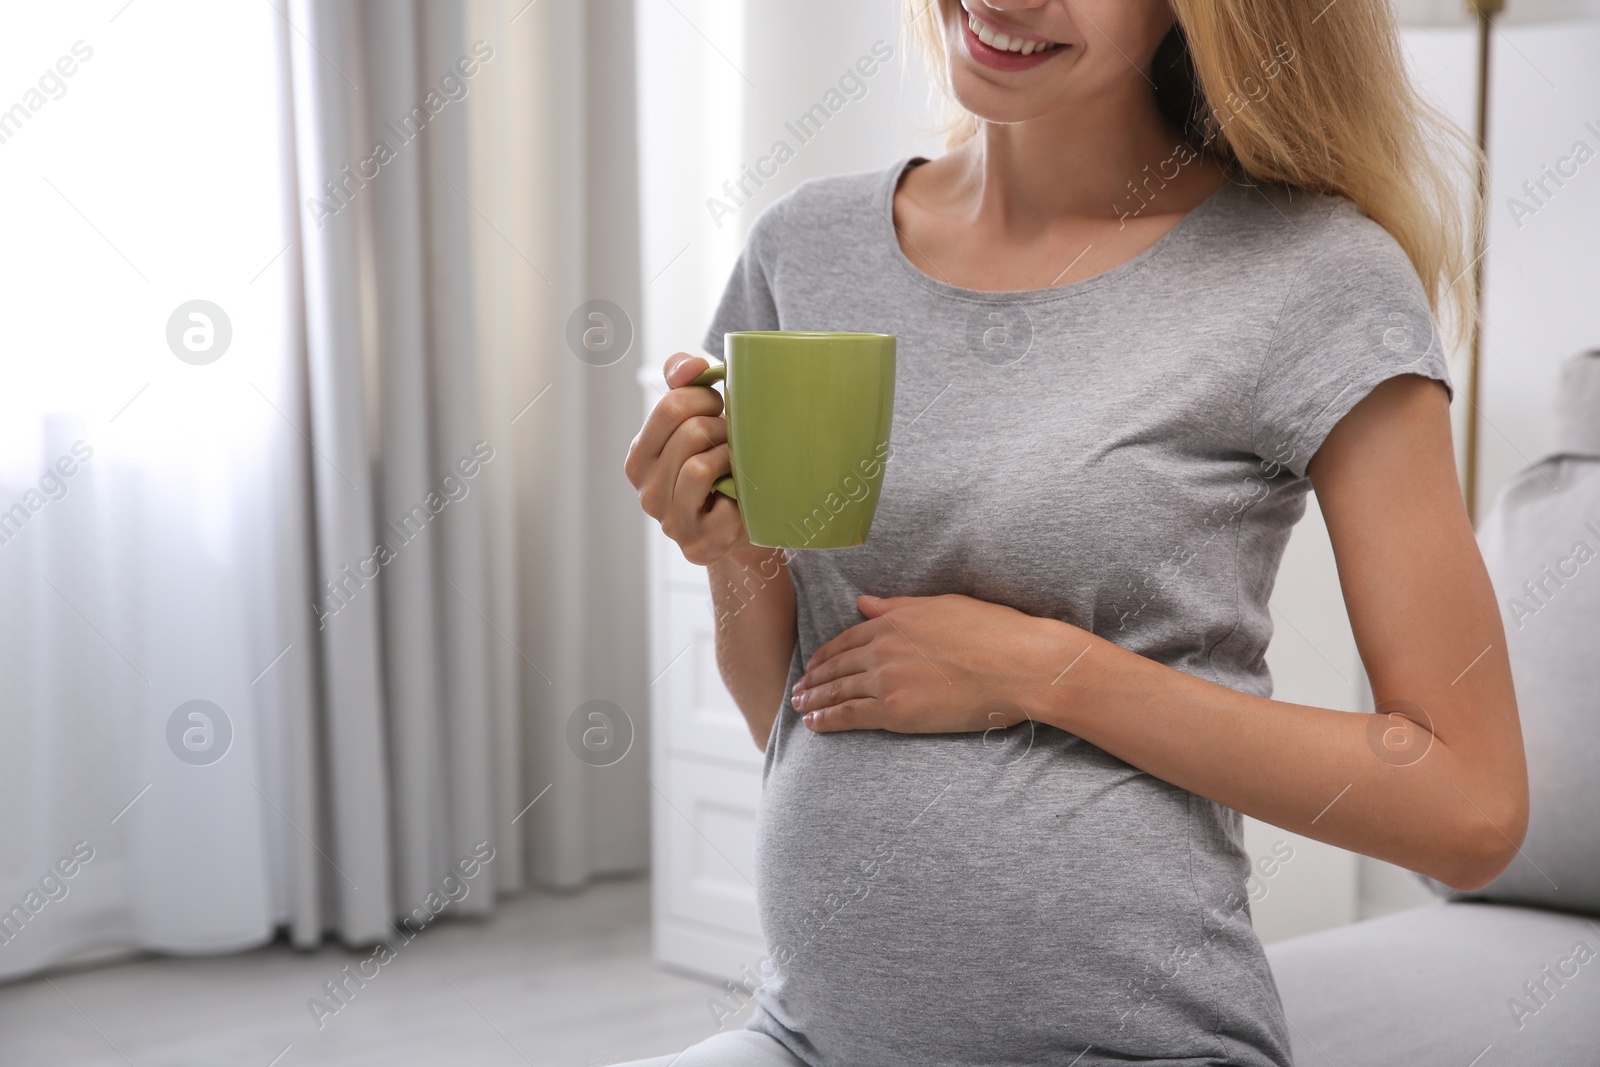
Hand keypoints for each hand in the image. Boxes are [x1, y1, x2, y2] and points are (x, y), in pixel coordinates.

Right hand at [624, 353, 750, 565]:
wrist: (746, 523)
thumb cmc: (720, 464)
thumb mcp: (695, 418)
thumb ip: (682, 381)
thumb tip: (693, 365)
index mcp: (639, 458)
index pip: (670, 406)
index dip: (705, 396)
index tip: (720, 406)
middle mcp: (646, 492)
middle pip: (690, 432)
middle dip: (722, 426)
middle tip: (733, 435)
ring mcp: (670, 521)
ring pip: (700, 466)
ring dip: (730, 455)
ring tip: (736, 460)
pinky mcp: (698, 543)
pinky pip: (722, 502)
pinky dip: (740, 491)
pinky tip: (740, 494)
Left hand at [789, 593, 1090, 733]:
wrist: (1018, 664)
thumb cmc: (994, 632)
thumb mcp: (942, 606)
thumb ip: (899, 607)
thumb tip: (865, 603)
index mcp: (894, 621)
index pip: (848, 639)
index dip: (828, 653)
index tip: (816, 663)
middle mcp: (883, 648)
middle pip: (837, 665)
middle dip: (814, 678)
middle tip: (798, 688)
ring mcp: (886, 679)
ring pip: (838, 690)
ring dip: (813, 698)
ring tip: (799, 705)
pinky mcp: (895, 710)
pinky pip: (849, 715)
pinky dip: (826, 719)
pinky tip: (813, 724)